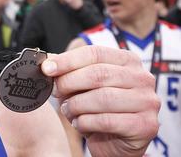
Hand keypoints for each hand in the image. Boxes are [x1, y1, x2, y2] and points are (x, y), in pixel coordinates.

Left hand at [42, 45, 159, 156]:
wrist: (115, 143)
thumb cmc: (97, 109)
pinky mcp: (146, 125)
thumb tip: (48, 62)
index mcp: (128, 60)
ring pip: (102, 98)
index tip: (47, 68)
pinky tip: (80, 123)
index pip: (95, 53)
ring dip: (76, 105)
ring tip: (68, 110)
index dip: (67, 60)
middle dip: (69, 83)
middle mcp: (143, 78)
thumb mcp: (82, 86)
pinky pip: (107, 121)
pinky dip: (86, 122)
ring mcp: (148, 102)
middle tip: (55, 92)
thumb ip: (68, 72)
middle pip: (98, 74)